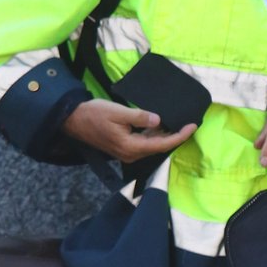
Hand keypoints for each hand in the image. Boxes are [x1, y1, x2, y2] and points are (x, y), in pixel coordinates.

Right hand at [63, 99, 197, 161]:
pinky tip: (161, 125)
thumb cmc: (94, 114)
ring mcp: (127, 153)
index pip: (162, 144)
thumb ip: (139, 117)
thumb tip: (158, 120)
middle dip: (175, 136)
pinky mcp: (124, 148)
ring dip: (165, 135)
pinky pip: (144, 143)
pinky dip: (154, 135)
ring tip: (179, 123)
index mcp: (131, 147)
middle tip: (190, 123)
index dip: (179, 136)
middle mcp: (131, 154)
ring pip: (152, 145)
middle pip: (159, 147)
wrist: (74, 120)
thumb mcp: (118, 112)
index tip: (193, 126)